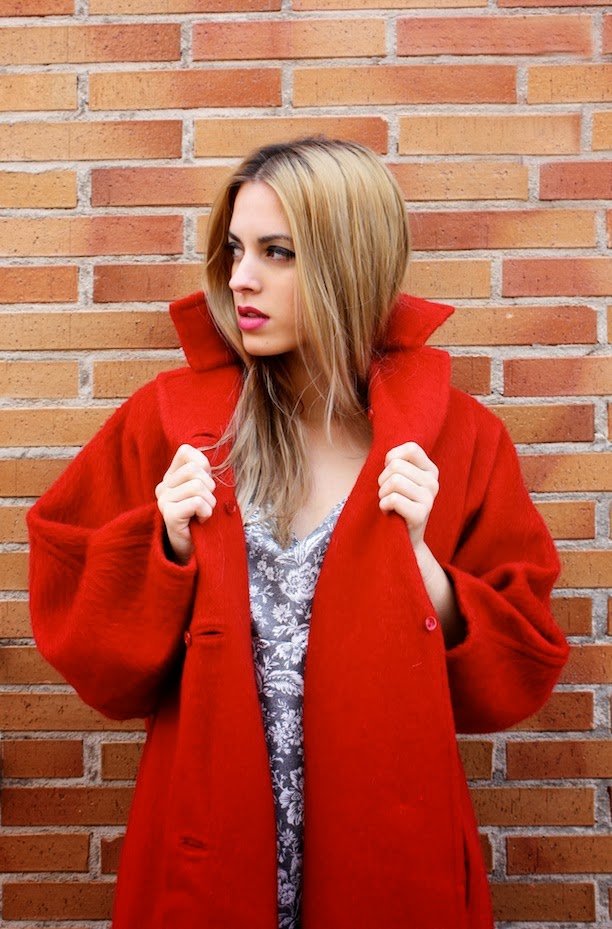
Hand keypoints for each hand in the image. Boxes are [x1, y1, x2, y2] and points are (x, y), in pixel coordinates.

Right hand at [155, 445, 215, 565]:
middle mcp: (163, 486)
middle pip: (194, 469)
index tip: (205, 485)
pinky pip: (196, 502)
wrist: (196, 549)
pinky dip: (206, 512)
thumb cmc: (203, 518)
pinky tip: (201, 521)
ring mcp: (163, 500)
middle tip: (206, 504)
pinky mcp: (168, 514)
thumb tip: (213, 458)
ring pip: (197, 486)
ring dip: (209, 502)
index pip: (185, 451)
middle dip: (210, 487)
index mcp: (171, 476)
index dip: (203, 465)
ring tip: (204, 513)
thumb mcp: (206, 490)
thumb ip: (204, 472)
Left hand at [378, 442, 438, 551]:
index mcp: (430, 470)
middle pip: (395, 466)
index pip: (411, 448)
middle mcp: (433, 482)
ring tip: (388, 503)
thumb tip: (389, 458)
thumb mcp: (400, 479)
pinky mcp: (421, 514)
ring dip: (382, 493)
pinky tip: (389, 513)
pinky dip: (383, 505)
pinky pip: (393, 499)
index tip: (390, 472)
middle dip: (383, 480)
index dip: (392, 457)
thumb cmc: (397, 503)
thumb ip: (398, 463)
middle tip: (387, 494)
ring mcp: (429, 498)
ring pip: (393, 481)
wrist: (404, 538)